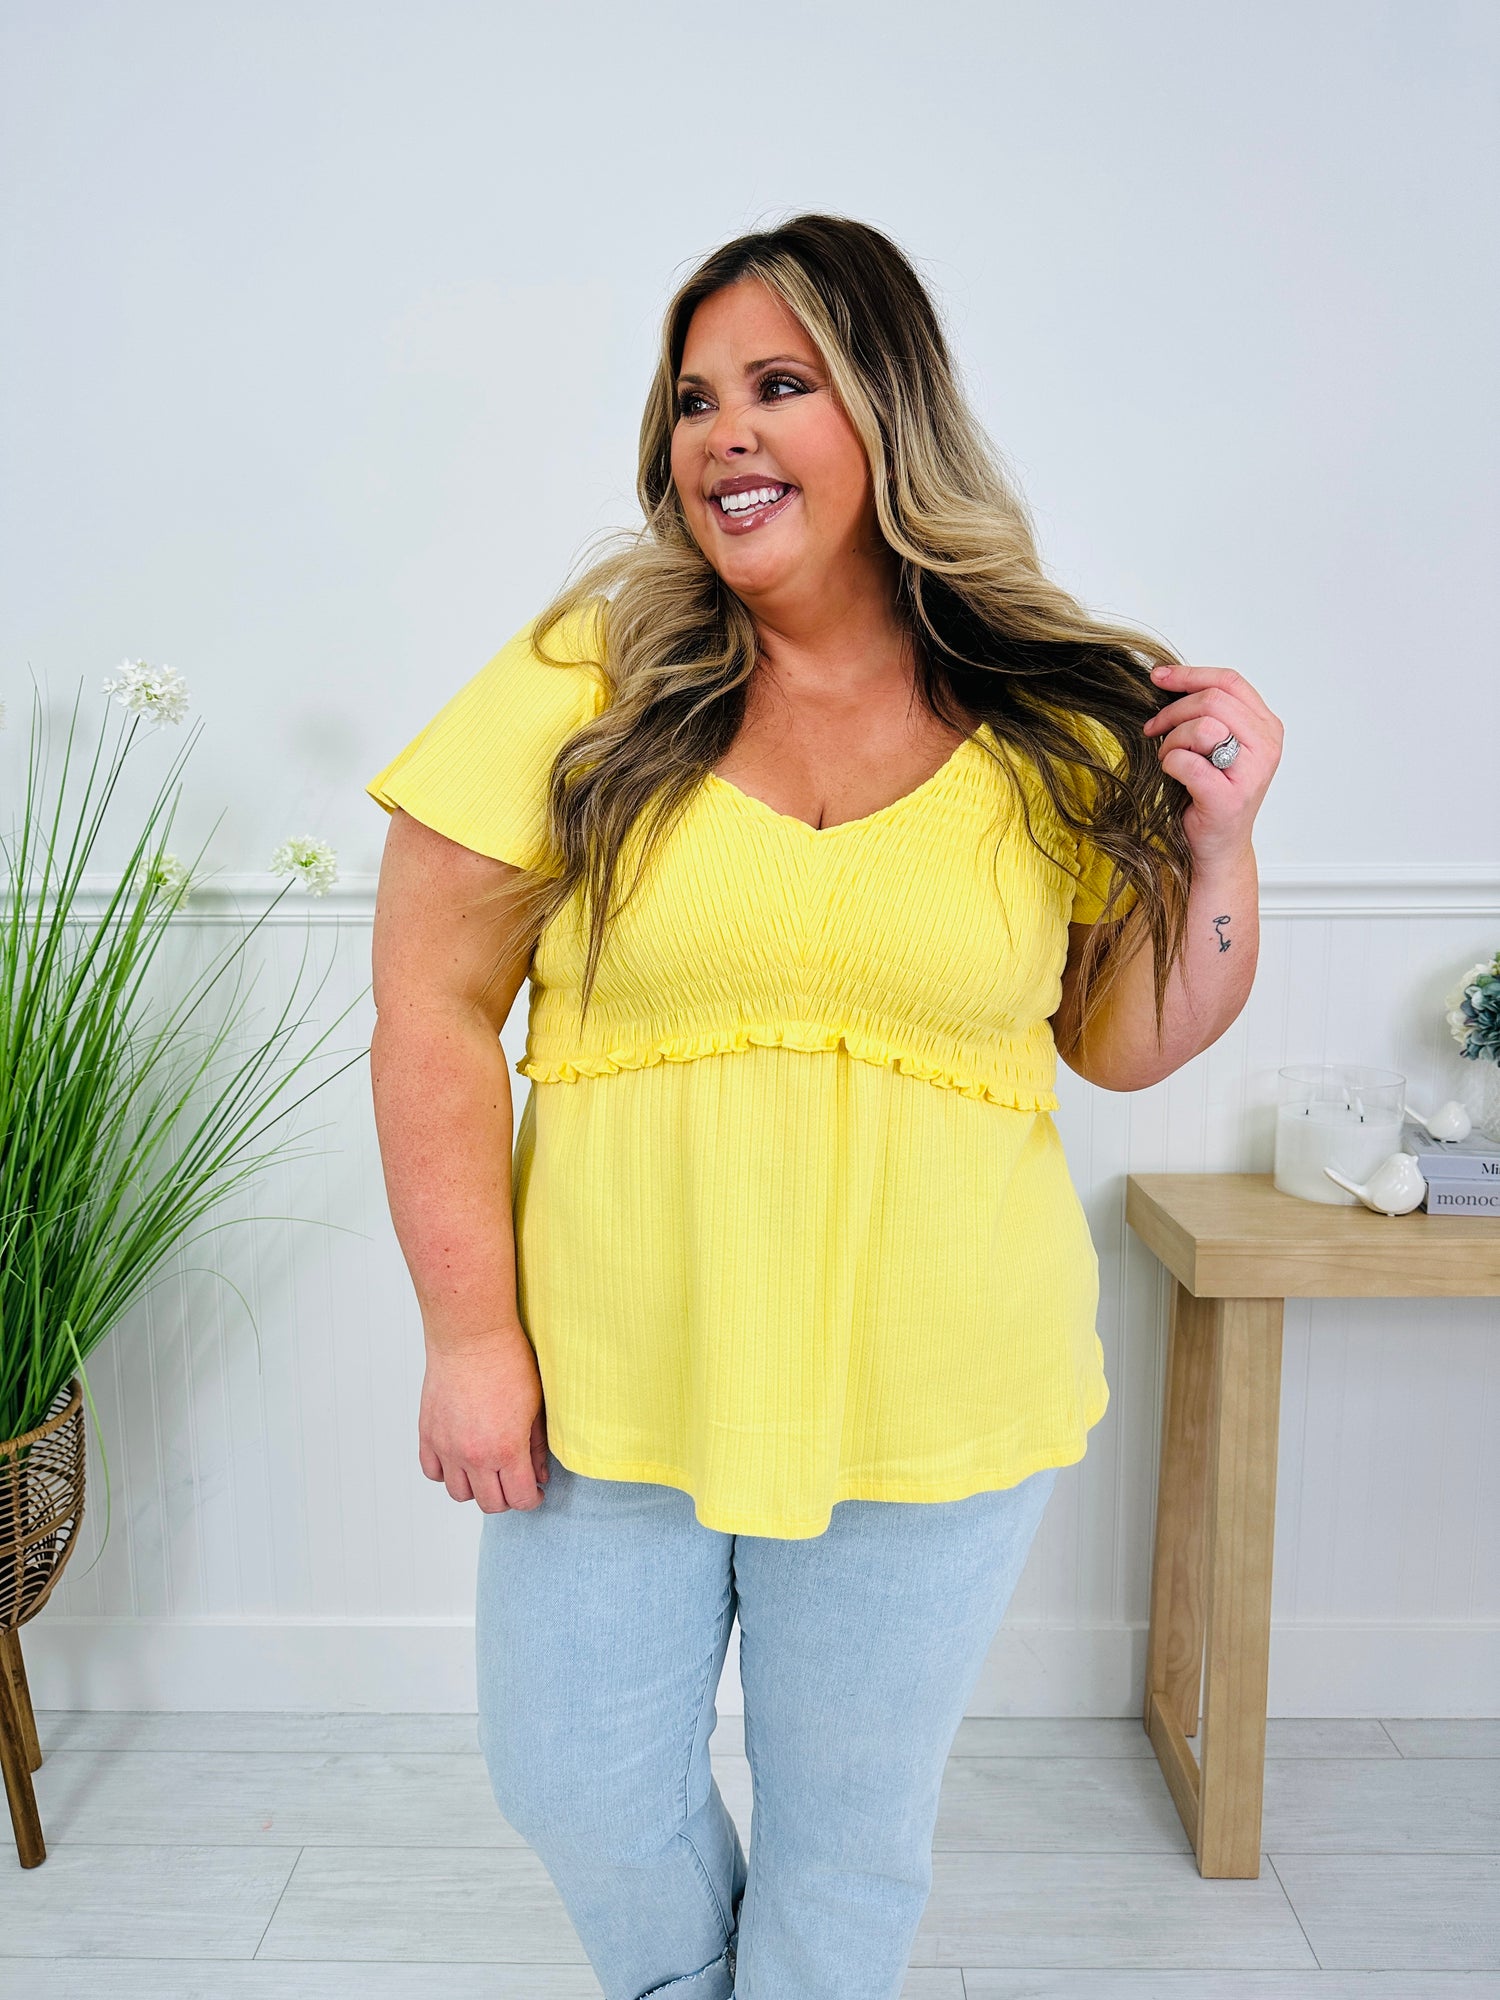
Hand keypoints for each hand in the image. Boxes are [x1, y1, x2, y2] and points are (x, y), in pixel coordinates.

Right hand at [417, 1332, 550, 1512]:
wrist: (471, 1337)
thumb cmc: (508, 1363)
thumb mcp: (535, 1407)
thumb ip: (538, 1447)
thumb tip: (540, 1475)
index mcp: (506, 1449)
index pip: (520, 1499)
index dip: (532, 1499)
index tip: (535, 1491)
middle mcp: (473, 1455)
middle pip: (490, 1504)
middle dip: (507, 1498)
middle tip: (514, 1481)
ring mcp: (447, 1447)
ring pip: (459, 1494)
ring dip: (476, 1488)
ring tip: (488, 1470)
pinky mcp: (428, 1434)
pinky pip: (432, 1472)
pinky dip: (446, 1472)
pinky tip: (461, 1459)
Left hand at [1141, 662, 1281, 863]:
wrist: (1218, 846)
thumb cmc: (1211, 793)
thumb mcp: (1218, 744)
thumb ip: (1209, 713)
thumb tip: (1168, 679)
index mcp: (1266, 727)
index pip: (1229, 682)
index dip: (1190, 675)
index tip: (1159, 676)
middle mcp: (1266, 746)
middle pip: (1212, 700)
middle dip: (1173, 711)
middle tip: (1154, 728)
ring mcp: (1251, 773)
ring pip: (1201, 727)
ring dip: (1172, 740)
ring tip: (1168, 757)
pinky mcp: (1228, 798)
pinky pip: (1186, 762)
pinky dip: (1170, 764)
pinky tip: (1172, 774)